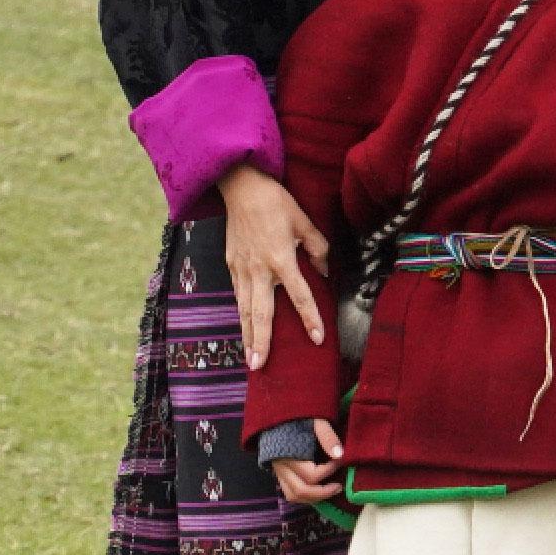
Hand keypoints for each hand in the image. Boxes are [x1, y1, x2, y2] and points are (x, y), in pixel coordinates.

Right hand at [214, 166, 329, 351]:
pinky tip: (244, 330)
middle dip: (261, 342)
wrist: (242, 188)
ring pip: (244, 309)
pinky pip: (238, 296)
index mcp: (281, 258)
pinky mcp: (231, 265)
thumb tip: (324, 271)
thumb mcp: (304, 221)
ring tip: (250, 360)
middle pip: (261, 313)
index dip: (310, 318)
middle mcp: (259, 269)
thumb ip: (318, 248)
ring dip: (247, 336)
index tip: (317, 339)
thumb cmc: (276, 202)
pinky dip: (240, 316)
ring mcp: (242, 269)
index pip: (300, 295)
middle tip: (260, 367)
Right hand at [270, 424, 346, 509]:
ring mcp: (279, 472)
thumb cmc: (299, 417)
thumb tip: (340, 455)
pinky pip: (290, 492)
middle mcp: (281, 467)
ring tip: (330, 490)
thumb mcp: (316, 420)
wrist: (279, 416)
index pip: (311, 475)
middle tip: (339, 486)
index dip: (330, 470)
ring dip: (313, 498)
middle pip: (300, 491)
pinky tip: (318, 489)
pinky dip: (305, 496)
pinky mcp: (279, 474)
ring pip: (293, 496)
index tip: (341, 460)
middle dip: (323, 493)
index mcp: (289, 454)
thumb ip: (327, 436)